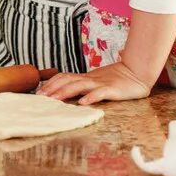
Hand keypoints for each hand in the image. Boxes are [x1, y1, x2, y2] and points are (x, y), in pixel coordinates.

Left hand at [35, 62, 152, 104]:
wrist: (136, 72)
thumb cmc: (115, 80)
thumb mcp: (96, 82)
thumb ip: (83, 86)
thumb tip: (65, 92)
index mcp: (85, 78)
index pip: (63, 77)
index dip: (50, 83)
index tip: (38, 91)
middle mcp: (90, 79)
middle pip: (67, 81)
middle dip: (52, 88)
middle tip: (40, 97)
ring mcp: (100, 84)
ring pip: (79, 85)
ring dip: (65, 92)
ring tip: (54, 99)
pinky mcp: (112, 90)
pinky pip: (100, 93)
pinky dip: (90, 97)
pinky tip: (83, 103)